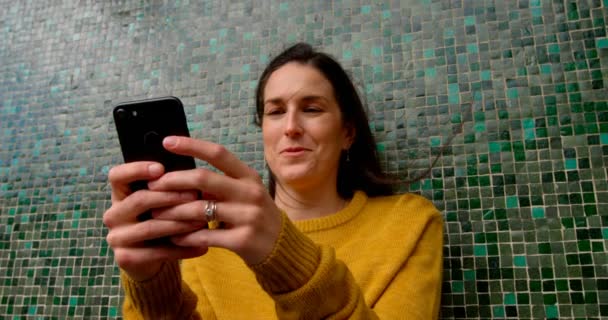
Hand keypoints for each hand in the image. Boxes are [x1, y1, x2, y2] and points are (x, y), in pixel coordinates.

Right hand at [103, 162, 207, 280]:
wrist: (150, 261)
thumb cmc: (161, 222)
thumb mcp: (162, 204)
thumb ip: (169, 189)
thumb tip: (196, 176)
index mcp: (119, 195)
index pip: (117, 176)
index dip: (136, 169)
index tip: (161, 168)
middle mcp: (113, 215)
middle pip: (139, 200)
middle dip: (169, 197)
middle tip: (195, 196)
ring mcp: (116, 238)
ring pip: (150, 227)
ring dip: (179, 224)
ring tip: (202, 222)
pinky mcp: (125, 258)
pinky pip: (156, 252)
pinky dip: (182, 249)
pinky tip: (202, 247)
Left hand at [147, 136, 282, 264]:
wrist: (281, 248)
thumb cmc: (255, 216)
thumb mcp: (245, 193)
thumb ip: (220, 184)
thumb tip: (182, 175)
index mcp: (249, 177)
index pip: (218, 153)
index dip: (191, 145)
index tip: (166, 142)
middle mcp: (250, 193)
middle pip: (204, 179)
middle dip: (173, 180)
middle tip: (153, 185)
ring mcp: (248, 216)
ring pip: (200, 210)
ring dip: (173, 212)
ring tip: (156, 214)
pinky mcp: (243, 240)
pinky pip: (205, 236)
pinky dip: (186, 237)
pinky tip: (174, 237)